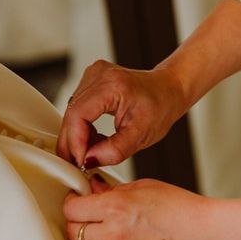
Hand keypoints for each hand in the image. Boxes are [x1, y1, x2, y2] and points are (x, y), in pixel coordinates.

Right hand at [56, 60, 188, 168]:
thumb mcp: (142, 135)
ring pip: (72, 113)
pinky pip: (77, 109)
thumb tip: (89, 160)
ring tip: (94, 151)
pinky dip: (82, 128)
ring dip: (78, 137)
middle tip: (81, 164)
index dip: (75, 141)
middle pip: (71, 114)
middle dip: (73, 143)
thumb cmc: (161, 107)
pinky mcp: (91, 82)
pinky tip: (95, 138)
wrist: (169, 90)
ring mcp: (93, 76)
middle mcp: (98, 75)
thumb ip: (115, 150)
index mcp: (112, 84)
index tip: (81, 161)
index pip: (79, 114)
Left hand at [63, 176, 211, 239]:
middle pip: (72, 231)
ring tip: (96, 233)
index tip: (79, 200)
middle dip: (77, 221)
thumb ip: (111, 190)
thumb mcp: (142, 187)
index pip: (72, 209)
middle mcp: (113, 235)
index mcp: (115, 208)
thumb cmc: (179, 207)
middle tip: (87, 215)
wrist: (204, 234)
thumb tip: (91, 189)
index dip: (73, 202)